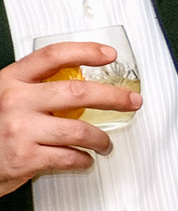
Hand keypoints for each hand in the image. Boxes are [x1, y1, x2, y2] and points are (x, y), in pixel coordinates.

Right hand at [0, 43, 141, 197]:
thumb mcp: (2, 98)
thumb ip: (32, 91)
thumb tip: (78, 91)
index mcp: (9, 81)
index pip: (53, 56)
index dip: (86, 51)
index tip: (109, 55)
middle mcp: (14, 101)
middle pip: (78, 92)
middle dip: (113, 97)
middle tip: (131, 101)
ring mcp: (19, 129)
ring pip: (80, 130)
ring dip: (101, 138)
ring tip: (105, 143)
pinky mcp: (24, 158)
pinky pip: (69, 156)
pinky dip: (83, 160)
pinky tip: (84, 160)